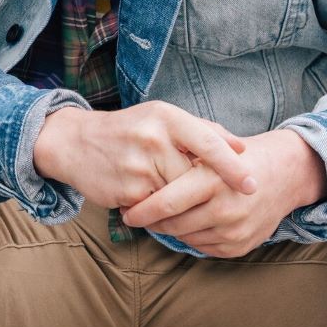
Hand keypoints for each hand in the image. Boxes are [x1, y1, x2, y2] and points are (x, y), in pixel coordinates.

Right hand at [32, 101, 255, 211]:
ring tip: (158, 186)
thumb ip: (202, 131)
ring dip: (176, 200)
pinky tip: (140, 193)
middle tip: (194, 191)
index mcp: (166, 117)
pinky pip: (156, 210)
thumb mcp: (162, 118)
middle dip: (198, 189)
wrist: (74, 142)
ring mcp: (139, 166)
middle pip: (195, 177)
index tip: (252, 185)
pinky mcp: (127, 191)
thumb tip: (241, 147)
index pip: (209, 143)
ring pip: (177, 197)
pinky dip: (156, 208)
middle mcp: (153, 138)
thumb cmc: (129, 130)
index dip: (233, 167)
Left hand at [119, 128, 326, 257]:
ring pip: (185, 238)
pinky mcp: (239, 247)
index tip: (126, 211)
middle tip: (135, 216)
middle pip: (173, 224)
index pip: (167, 203)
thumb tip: (137, 174)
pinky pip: (202, 247)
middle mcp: (226, 208)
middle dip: (150, 222)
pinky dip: (189, 236)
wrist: (285, 174)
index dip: (141, 210)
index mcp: (214, 179)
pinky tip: (186, 223)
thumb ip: (178, 158)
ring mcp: (235, 231)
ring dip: (169, 229)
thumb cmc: (238, 156)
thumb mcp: (210, 147)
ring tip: (159, 217)